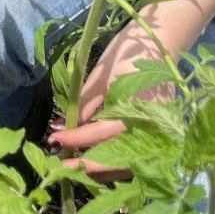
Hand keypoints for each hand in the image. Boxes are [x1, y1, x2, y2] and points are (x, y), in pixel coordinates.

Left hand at [47, 24, 176, 177]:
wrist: (161, 43)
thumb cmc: (128, 54)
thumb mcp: (102, 76)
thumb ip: (85, 104)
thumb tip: (64, 127)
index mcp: (138, 114)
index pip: (100, 134)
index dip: (75, 139)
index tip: (53, 141)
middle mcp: (151, 132)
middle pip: (115, 160)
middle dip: (84, 165)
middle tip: (58, 163)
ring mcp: (158, 137)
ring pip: (126, 167)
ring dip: (99, 169)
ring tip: (74, 163)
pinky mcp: (158, 138)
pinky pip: (135, 160)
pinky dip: (114, 163)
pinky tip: (94, 159)